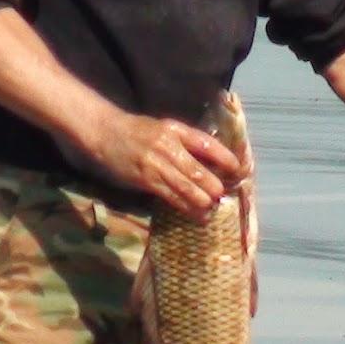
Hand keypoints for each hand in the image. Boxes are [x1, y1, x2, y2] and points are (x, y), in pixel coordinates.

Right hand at [84, 109, 242, 219]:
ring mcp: (157, 164)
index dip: (225, 158)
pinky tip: (198, 215)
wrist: (106, 133)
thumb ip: (185, 142)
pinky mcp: (147, 180)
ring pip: (187, 188)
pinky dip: (187, 208)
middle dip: (215, 187)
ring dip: (203, 201)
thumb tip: (210, 162)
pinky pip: (172, 197)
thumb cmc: (138, 131)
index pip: (207, 144)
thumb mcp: (164, 128)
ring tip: (213, 209)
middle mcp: (168, 146)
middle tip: (223, 196)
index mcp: (176, 130)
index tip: (238, 168)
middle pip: (198, 171)